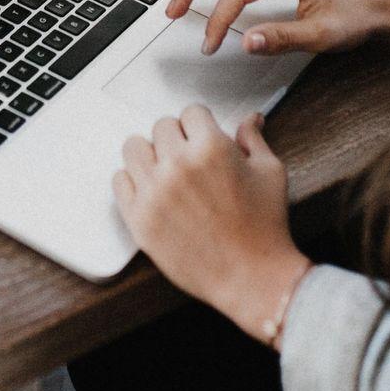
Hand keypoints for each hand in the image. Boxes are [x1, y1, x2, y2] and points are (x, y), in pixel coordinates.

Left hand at [112, 105, 310, 343]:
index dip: (201, 125)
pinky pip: (119, 180)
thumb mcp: (270, 173)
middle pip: (161, 127)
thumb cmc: (265, 227)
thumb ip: (253, 140)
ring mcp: (154, 192)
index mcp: (211, 148)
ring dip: (150, 154)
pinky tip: (152, 190)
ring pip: (134, 147)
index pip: (191, 112)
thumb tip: (251, 119)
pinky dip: (133, 181)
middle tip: (190, 159)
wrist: (252, 278)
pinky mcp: (139, 219)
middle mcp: (178, 165)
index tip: (204, 138)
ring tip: (166, 170)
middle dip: (178, 138)